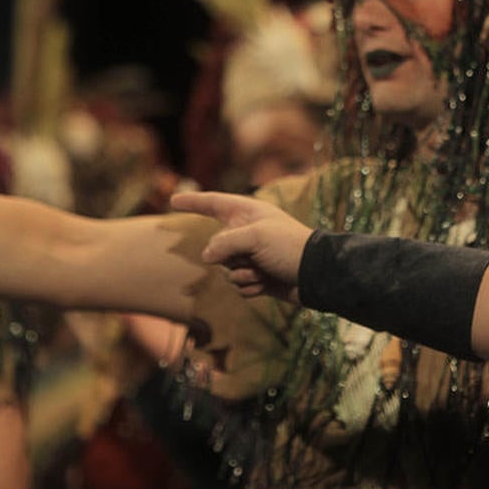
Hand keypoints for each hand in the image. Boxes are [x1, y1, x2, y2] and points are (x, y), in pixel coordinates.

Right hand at [169, 191, 312, 302]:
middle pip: (216, 247)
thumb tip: (206, 256)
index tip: (173, 201)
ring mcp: (252, 256)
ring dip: (243, 275)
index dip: (193, 202)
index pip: (214, 204)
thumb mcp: (256, 237)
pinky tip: (267, 284)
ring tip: (263, 272)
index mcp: (248, 214)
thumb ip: (225, 243)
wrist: (316, 276)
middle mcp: (248, 233)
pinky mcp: (257, 277)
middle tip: (253, 257)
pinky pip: (238, 286)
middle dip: (230, 257)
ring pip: (226, 270)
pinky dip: (250, 288)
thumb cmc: (289, 247)